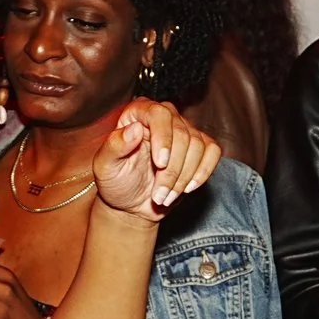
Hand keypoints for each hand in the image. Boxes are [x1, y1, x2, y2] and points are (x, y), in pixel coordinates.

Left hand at [92, 100, 221, 221]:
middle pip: (182, 134)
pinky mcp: (199, 148)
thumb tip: (134, 128)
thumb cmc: (116, 182)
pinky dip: (203, 173)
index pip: (159, 114)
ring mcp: (184, 131)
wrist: (131, 204)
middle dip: (172, 170)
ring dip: (184, 177)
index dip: (163, 138)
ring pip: (198, 146)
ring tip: (166, 196)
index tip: (160, 164)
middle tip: (158, 195)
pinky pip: (213, 152)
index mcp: (138, 114)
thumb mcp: (105, 167)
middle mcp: (164, 117)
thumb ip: (114, 146)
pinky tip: (187, 188)